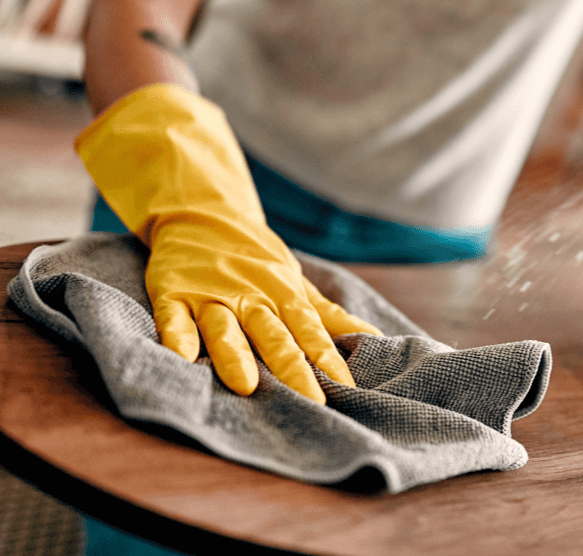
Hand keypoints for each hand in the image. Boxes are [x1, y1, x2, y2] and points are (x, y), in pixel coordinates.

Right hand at [76, 84, 381, 401]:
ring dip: (235, 355)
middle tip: (310, 402)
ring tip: (246, 385)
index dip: (328, 360)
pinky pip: (175, 317)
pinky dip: (177, 336)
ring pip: (225, 328)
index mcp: (283, 296)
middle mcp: (250, 298)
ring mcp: (211, 296)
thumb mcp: (295, 284)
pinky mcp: (174, 293)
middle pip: (274, 336)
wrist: (204, 214)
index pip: (311, 332)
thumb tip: (375, 338)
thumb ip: (328, 316)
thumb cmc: (256, 260)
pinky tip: (181, 358)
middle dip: (292, 369)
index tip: (347, 390)